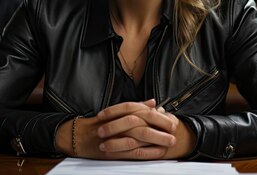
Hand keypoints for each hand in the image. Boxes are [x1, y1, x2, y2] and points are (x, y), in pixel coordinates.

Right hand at [56, 99, 194, 159]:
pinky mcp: (117, 149)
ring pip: (142, 136)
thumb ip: (137, 107)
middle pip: (146, 122)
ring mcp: (119, 135)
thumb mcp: (119, 112)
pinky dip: (149, 151)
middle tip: (175, 131)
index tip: (173, 121)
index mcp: (124, 112)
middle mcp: (122, 122)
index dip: (161, 117)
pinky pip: (135, 151)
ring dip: (159, 139)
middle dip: (162, 127)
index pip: (146, 112)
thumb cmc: (100, 124)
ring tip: (170, 142)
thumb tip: (153, 102)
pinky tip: (158, 152)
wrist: (81, 136)